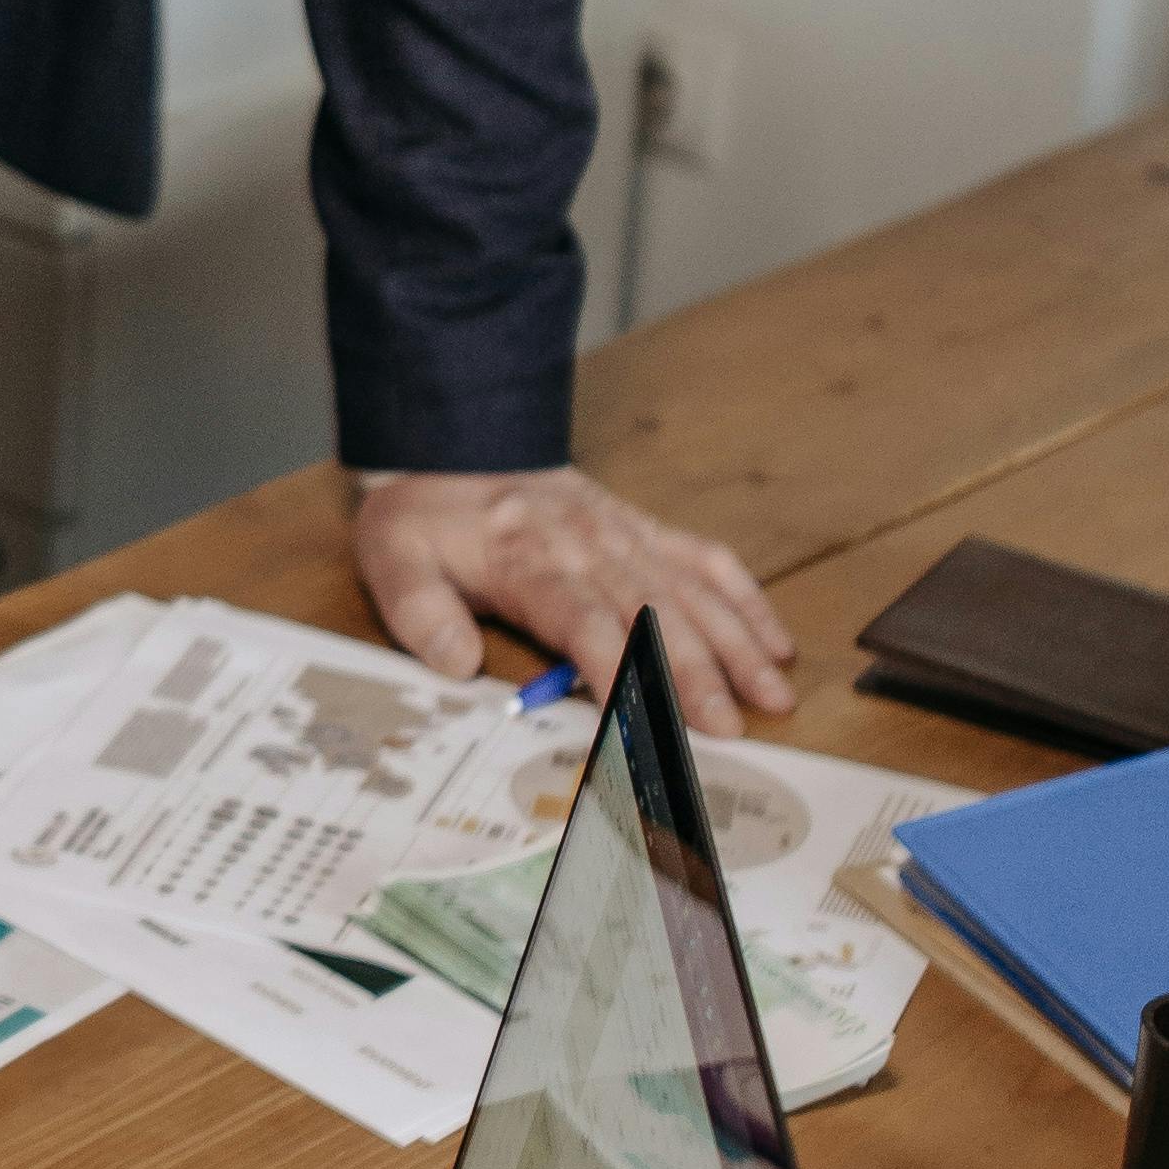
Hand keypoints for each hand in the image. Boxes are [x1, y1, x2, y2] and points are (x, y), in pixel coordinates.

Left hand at [352, 463, 793, 734]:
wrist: (451, 439)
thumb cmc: (425, 513)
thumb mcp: (393, 557)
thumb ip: (419, 612)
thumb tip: (455, 662)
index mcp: (528, 557)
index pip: (582, 620)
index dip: (616, 670)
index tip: (641, 720)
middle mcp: (588, 544)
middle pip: (653, 613)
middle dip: (695, 674)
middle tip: (726, 729)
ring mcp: (625, 534)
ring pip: (693, 592)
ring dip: (736, 646)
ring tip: (772, 696)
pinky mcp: (644, 529)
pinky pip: (706, 560)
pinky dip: (746, 600)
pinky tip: (775, 641)